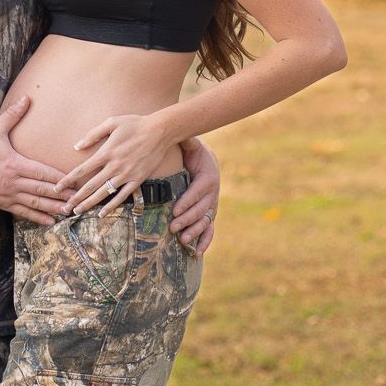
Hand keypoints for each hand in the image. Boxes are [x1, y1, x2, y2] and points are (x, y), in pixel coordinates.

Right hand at [0, 98, 69, 224]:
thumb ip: (13, 115)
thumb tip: (27, 97)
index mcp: (15, 163)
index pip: (42, 172)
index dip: (60, 178)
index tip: (74, 181)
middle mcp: (13, 181)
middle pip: (42, 189)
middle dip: (61, 195)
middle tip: (78, 199)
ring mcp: (7, 194)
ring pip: (34, 203)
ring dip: (52, 208)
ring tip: (68, 212)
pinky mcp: (2, 203)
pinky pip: (22, 212)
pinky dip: (37, 217)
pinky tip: (50, 222)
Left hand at [58, 113, 178, 215]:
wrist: (160, 131)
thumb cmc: (135, 124)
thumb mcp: (112, 122)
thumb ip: (93, 134)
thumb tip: (76, 146)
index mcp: (106, 152)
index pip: (81, 170)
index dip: (67, 180)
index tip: (57, 188)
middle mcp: (114, 166)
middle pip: (90, 186)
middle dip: (76, 198)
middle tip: (64, 207)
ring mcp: (126, 174)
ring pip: (104, 193)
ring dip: (90, 204)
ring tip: (78, 212)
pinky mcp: (137, 180)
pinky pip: (123, 196)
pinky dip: (112, 206)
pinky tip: (102, 213)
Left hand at [172, 138, 218, 253]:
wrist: (204, 161)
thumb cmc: (193, 153)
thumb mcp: (191, 145)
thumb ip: (186, 141)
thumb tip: (180, 133)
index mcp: (208, 176)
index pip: (198, 191)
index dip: (187, 201)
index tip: (174, 210)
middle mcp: (213, 193)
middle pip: (201, 209)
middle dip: (187, 219)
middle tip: (172, 227)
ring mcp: (212, 205)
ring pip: (205, 221)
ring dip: (195, 232)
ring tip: (182, 241)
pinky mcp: (209, 214)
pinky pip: (209, 230)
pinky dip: (205, 241)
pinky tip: (196, 253)